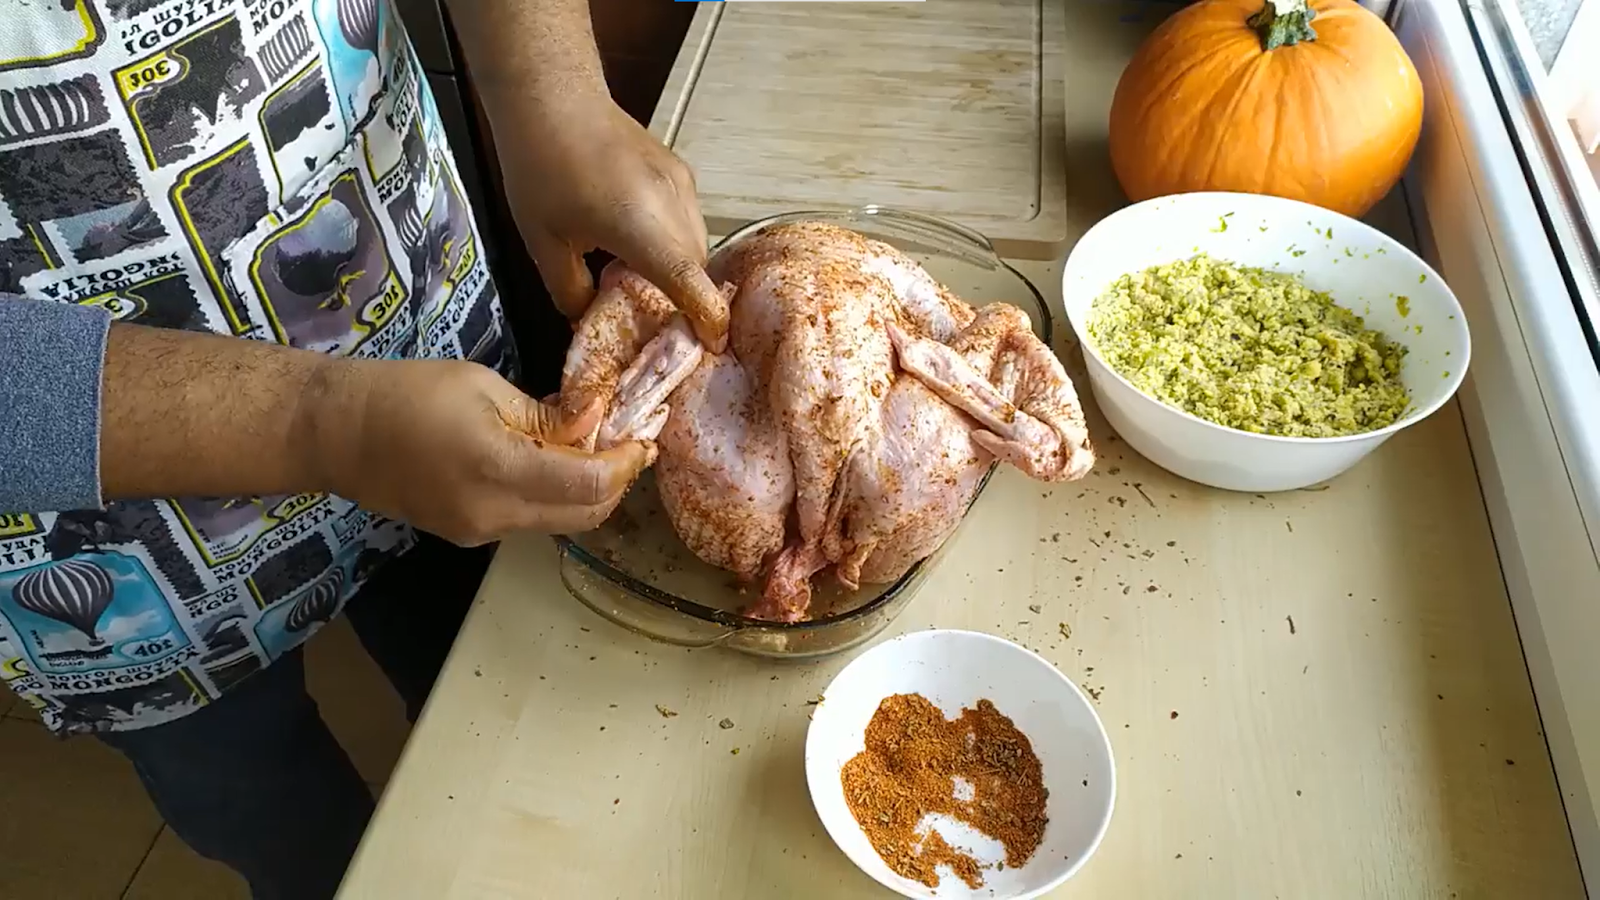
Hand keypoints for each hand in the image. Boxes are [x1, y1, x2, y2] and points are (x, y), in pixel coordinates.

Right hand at [309, 357, 649, 545]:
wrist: (337, 433)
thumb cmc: (408, 394)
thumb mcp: (484, 387)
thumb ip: (547, 413)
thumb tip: (597, 422)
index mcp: (499, 470)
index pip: (589, 484)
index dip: (626, 464)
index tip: (643, 436)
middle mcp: (494, 515)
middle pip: (584, 515)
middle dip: (617, 483)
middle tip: (634, 445)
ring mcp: (480, 533)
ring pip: (559, 521)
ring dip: (588, 492)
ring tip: (600, 450)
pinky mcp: (468, 536)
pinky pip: (529, 520)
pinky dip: (553, 495)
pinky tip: (555, 462)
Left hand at [495, 98, 730, 351]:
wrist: (553, 98)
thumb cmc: (541, 167)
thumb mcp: (543, 243)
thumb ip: (570, 291)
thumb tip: (589, 318)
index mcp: (640, 225)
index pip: (690, 282)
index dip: (706, 319)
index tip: (712, 345)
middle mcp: (672, 203)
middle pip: (697, 269)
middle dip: (686, 298)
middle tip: (657, 321)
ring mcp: (681, 184)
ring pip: (698, 244)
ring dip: (681, 269)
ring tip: (644, 282)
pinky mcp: (680, 171)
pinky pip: (690, 220)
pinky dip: (677, 243)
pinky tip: (643, 245)